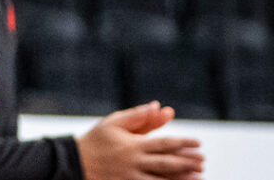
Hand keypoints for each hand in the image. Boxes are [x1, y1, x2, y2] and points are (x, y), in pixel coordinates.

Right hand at [77, 101, 204, 179]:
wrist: (74, 163)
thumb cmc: (96, 140)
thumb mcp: (113, 123)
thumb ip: (137, 116)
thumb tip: (157, 106)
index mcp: (133, 145)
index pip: (164, 143)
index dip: (183, 143)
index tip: (198, 143)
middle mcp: (134, 162)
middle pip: (167, 164)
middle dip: (187, 162)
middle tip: (203, 162)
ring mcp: (131, 177)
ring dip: (182, 179)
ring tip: (199, 178)